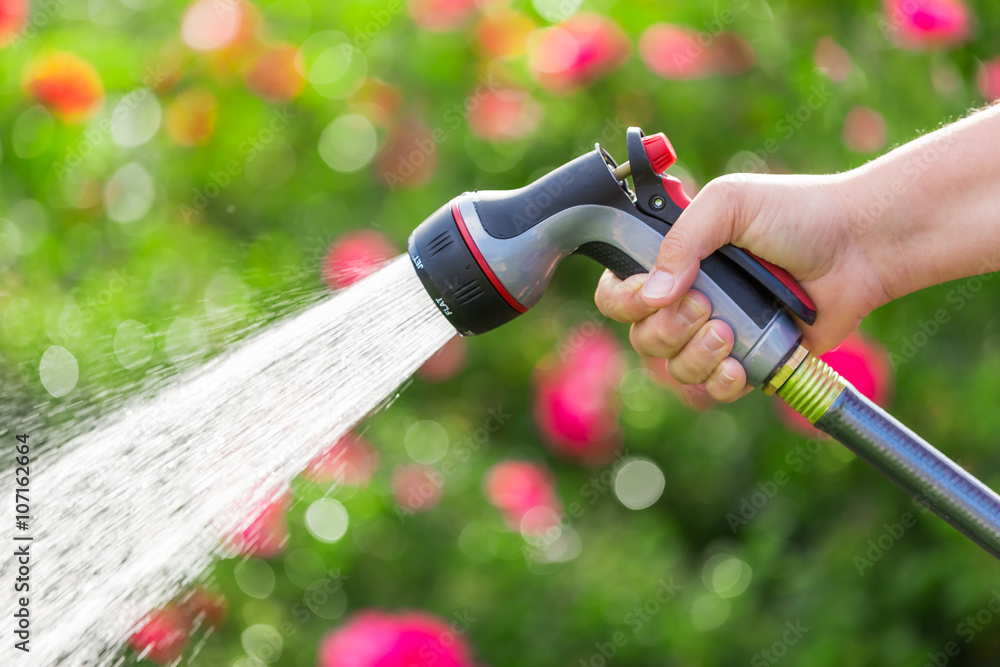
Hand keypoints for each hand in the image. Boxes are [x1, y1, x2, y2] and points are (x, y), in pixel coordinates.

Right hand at [594, 172, 891, 403]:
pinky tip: (738, 367)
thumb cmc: (796, 214)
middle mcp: (688, 298)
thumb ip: (681, 240)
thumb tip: (653, 297)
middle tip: (708, 305)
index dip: (624, 300)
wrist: (860, 247)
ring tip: (730, 333)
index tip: (649, 294)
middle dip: (667, 329)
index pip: (618, 292)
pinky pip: (712, 389)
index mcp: (674, 259)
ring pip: (673, 368)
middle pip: (641, 337)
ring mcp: (716, 333)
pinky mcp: (748, 362)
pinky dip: (719, 383)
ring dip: (694, 356)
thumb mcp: (728, 204)